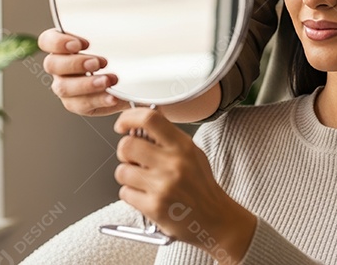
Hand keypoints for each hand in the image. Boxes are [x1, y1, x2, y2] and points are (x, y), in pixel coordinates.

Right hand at [39, 28, 128, 115]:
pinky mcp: (78, 104)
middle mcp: (60, 67)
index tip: (81, 43)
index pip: (47, 41)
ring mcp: (66, 87)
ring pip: (63, 87)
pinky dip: (98, 100)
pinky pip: (81, 105)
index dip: (59, 42)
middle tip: (100, 62)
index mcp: (63, 47)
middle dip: (75, 63)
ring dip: (87, 84)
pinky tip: (113, 96)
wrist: (132, 80)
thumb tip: (127, 14)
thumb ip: (112, 28)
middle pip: (52, 64)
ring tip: (109, 80)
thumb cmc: (119, 54)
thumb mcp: (115, 37)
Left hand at [115, 109, 255, 259]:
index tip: (122, 125)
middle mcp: (173, 163)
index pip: (149, 119)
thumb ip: (168, 138)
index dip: (129, 119)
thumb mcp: (192, 154)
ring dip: (128, 176)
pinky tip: (147, 196)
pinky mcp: (154, 207)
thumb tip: (142, 122)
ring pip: (122, 171)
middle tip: (133, 159)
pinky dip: (131, 195)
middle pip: (127, 146)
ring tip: (144, 181)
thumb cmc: (201, 186)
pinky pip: (125, 193)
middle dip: (125, 152)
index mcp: (182, 146)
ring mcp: (163, 186)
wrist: (215, 218)